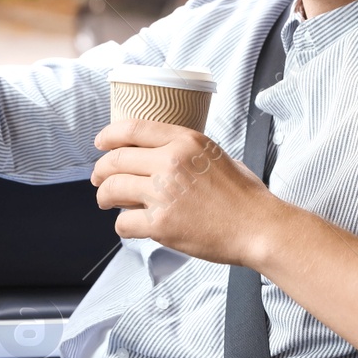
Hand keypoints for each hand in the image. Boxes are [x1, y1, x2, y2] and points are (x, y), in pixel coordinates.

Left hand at [91, 120, 280, 266]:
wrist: (259, 228)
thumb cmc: (246, 197)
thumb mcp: (219, 156)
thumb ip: (189, 152)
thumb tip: (164, 156)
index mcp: (186, 140)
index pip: (133, 128)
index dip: (109, 135)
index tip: (100, 143)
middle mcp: (171, 162)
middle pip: (116, 159)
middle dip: (101, 171)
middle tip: (99, 179)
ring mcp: (164, 193)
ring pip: (112, 189)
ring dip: (104, 197)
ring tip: (107, 202)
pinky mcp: (161, 224)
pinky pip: (123, 222)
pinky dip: (123, 225)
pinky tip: (132, 226)